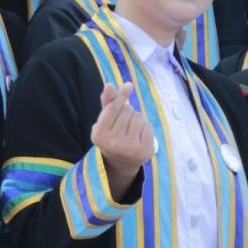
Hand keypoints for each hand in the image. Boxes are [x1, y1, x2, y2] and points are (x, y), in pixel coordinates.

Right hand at [90, 82, 154, 196]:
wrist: (121, 162)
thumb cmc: (112, 135)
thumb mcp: (105, 120)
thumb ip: (107, 102)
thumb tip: (109, 85)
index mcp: (99, 135)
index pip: (113, 108)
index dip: (121, 95)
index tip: (129, 85)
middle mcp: (113, 143)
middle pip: (127, 111)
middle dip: (127, 112)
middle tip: (123, 123)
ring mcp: (130, 149)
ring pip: (139, 117)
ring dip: (136, 118)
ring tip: (130, 129)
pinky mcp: (145, 151)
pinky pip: (148, 126)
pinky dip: (145, 127)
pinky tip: (139, 135)